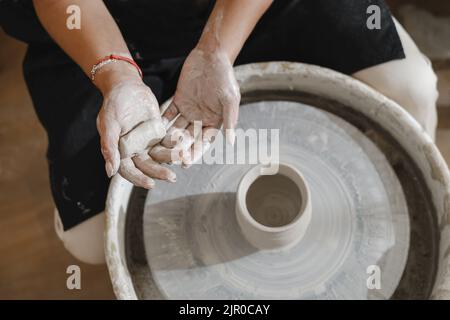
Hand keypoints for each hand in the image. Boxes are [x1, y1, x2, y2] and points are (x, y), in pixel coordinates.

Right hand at [96, 65, 175, 187]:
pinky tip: (184, 147)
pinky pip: (168, 142)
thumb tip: (110, 172)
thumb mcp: (108, 124)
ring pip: (159, 156)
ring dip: (170, 159)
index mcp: (120, 152)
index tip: (150, 183)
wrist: (126, 86)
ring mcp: (147, 143)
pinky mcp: (159, 134)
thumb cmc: (113, 104)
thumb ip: (109, 146)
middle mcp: (134, 151)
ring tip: (181, 160)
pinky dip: (175, 145)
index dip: (139, 178)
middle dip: (159, 172)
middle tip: (172, 177)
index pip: (129, 171)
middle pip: (147, 166)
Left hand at [154, 47, 239, 164]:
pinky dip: (162, 122)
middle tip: (168, 159)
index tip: (186, 162)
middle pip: (189, 138)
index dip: (195, 152)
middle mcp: (201, 119)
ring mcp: (189, 111)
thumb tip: (232, 142)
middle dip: (179, 149)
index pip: (204, 142)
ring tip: (158, 149)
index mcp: (214, 122)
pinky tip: (153, 131)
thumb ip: (230, 120)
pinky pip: (169, 114)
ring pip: (177, 129)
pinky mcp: (178, 100)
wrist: (212, 55)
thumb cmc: (225, 77)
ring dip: (168, 139)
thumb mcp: (230, 99)